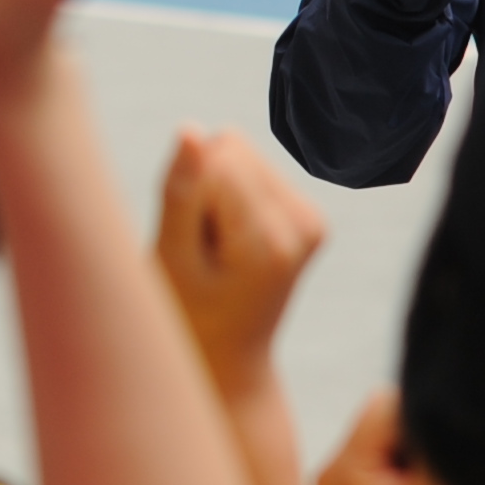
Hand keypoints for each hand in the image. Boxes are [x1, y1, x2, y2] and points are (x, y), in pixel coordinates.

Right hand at [154, 127, 325, 388]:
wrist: (226, 357)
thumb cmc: (187, 314)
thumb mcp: (172, 257)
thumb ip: (181, 193)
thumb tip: (190, 128)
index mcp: (271, 241)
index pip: (217, 158)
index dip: (188, 194)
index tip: (191, 244)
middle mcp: (305, 226)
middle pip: (233, 148)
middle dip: (204, 191)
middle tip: (202, 249)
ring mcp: (313, 220)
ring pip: (242, 154)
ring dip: (216, 196)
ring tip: (216, 251)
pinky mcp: (310, 215)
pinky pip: (254, 169)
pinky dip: (233, 201)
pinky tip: (232, 245)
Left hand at [315, 391, 472, 484]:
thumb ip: (432, 440)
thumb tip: (436, 398)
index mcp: (343, 470)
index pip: (386, 403)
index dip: (423, 422)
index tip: (440, 464)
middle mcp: (332, 472)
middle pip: (387, 418)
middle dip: (419, 443)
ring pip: (393, 440)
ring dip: (420, 463)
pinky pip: (391, 463)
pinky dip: (415, 479)